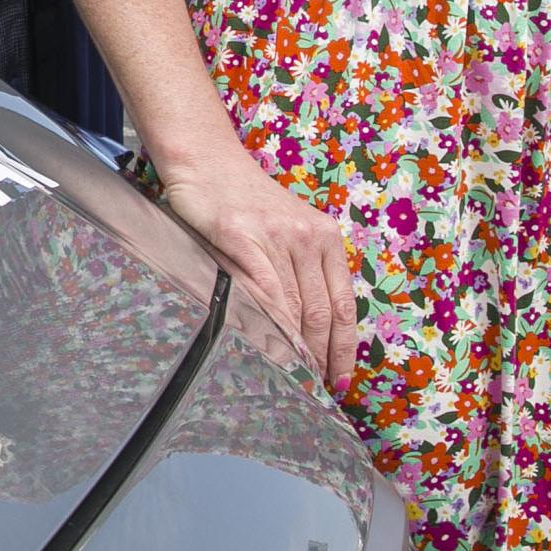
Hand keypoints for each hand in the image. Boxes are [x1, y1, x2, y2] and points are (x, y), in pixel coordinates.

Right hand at [155, 144, 362, 390]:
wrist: (206, 161)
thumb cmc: (242, 201)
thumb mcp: (285, 231)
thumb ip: (298, 272)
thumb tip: (305, 329)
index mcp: (326, 237)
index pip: (343, 305)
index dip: (344, 348)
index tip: (341, 379)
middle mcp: (308, 236)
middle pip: (323, 312)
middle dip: (322, 357)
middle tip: (316, 389)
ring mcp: (277, 236)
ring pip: (296, 306)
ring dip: (297, 348)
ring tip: (294, 378)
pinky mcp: (242, 236)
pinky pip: (263, 289)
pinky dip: (270, 323)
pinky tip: (270, 346)